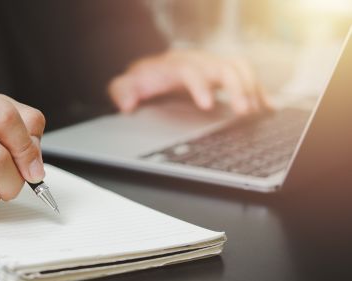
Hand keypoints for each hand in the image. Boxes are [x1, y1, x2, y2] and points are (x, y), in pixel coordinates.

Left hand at [109, 50, 269, 114]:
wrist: (154, 70)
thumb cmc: (142, 79)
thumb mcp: (126, 84)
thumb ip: (122, 91)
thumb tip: (127, 105)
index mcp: (174, 64)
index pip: (190, 69)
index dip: (200, 85)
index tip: (207, 105)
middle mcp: (198, 60)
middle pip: (223, 66)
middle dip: (236, 87)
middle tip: (243, 111)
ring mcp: (213, 65)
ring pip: (239, 68)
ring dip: (251, 88)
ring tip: (257, 112)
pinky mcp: (223, 74)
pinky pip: (246, 76)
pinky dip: (258, 91)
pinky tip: (266, 108)